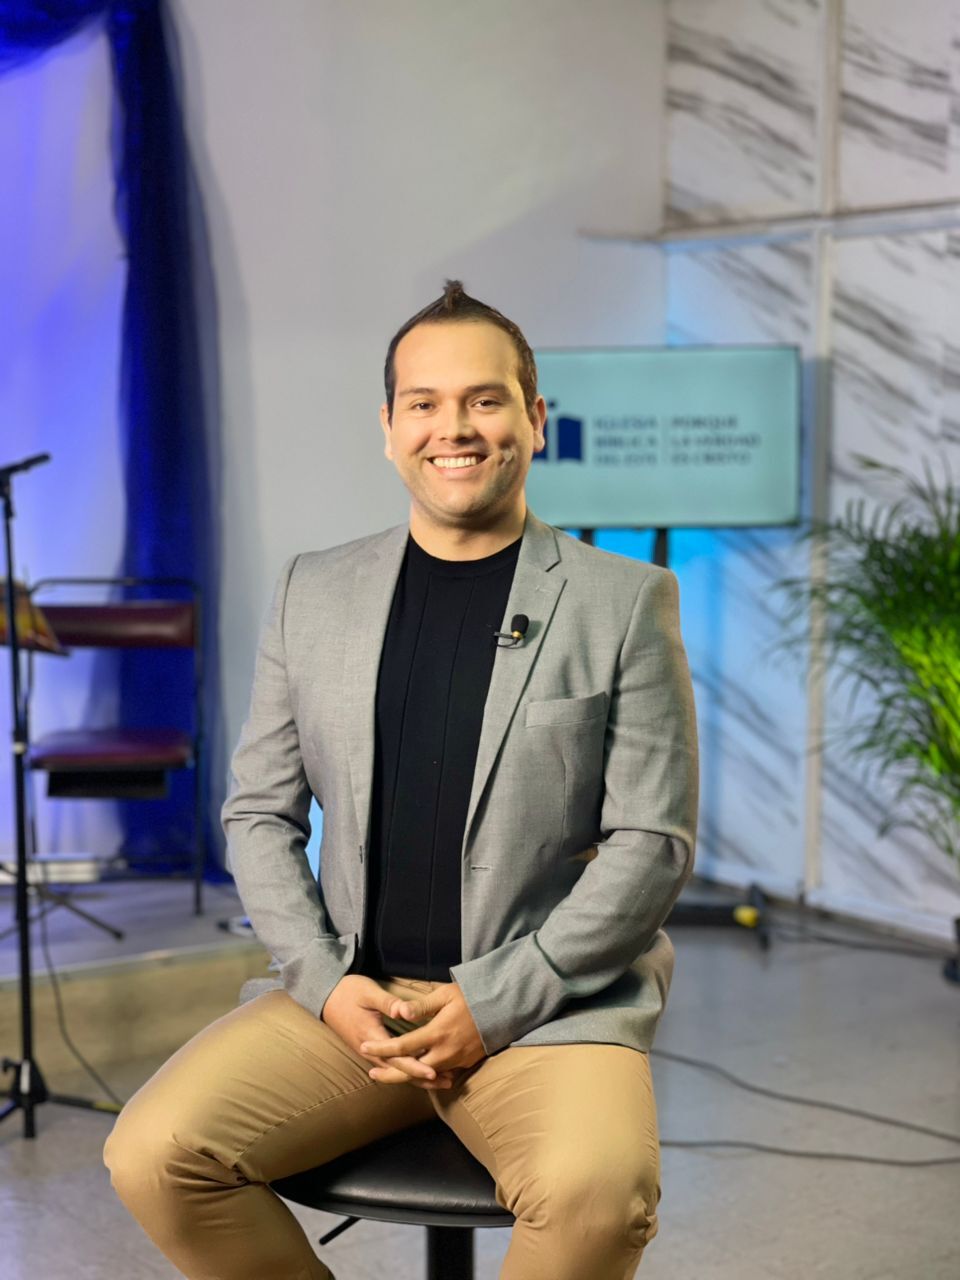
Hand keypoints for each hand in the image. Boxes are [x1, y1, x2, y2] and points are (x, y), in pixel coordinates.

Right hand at [321, 974, 456, 1089]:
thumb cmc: (348, 992)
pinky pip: (390, 1065)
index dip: (415, 1067)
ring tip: (440, 1082)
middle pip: (398, 1070)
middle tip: (446, 1082)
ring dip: (416, 1077)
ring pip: (395, 1071)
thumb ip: (387, 1002)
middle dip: (422, 1078)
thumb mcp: (368, 992)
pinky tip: (420, 1072)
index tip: (434, 1072)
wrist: (326, 997)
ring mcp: (369, 1052)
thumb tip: (403, 1011)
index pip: (397, 1057)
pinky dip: (407, 1071)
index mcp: (371, 1036)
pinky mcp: (370, 1050)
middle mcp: (370, 1050)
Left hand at [360, 981, 485, 1085]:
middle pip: (412, 1071)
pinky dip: (426, 1076)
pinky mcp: (464, 1064)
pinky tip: (415, 1074)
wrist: (502, 1010)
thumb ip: (420, 1006)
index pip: (403, 1046)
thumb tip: (398, 1013)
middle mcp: (445, 1052)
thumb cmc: (471, 997)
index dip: (381, 1048)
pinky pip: (441, 1075)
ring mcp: (456, 1060)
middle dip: (390, 1074)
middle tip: (371, 1073)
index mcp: (437, 1033)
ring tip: (388, 1075)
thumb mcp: (445, 995)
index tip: (364, 1046)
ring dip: (406, 1077)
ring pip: (425, 1076)